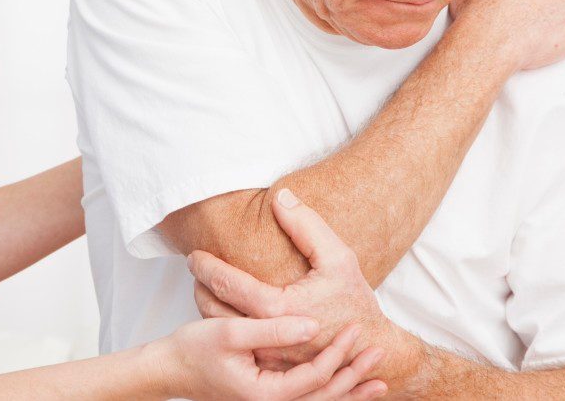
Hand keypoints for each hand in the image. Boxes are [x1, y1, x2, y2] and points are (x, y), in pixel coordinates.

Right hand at [153, 315, 387, 400]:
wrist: (170, 368)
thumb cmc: (193, 349)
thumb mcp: (230, 333)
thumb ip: (273, 331)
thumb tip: (313, 326)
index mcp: (266, 394)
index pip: (315, 378)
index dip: (338, 354)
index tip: (355, 329)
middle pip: (325, 395)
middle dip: (354, 375)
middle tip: (379, 351)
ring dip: (349, 389)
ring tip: (378, 380)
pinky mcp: (269, 396)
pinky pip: (308, 397)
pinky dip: (331, 393)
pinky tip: (347, 385)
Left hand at [188, 190, 423, 386]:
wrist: (370, 348)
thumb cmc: (355, 302)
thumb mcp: (339, 257)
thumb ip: (308, 226)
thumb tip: (279, 197)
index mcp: (280, 309)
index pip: (228, 285)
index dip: (206, 268)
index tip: (194, 255)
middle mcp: (268, 337)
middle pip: (215, 311)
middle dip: (199, 287)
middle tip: (194, 268)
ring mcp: (267, 356)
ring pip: (222, 332)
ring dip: (206, 307)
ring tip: (204, 286)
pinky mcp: (270, 367)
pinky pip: (236, 346)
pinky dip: (224, 326)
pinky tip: (223, 310)